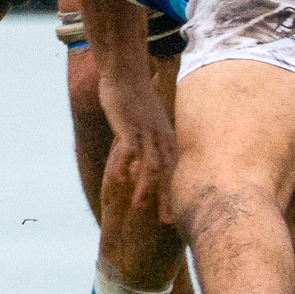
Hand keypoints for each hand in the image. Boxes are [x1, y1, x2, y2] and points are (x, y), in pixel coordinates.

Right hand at [100, 78, 177, 215]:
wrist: (127, 71)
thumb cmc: (136, 97)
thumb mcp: (148, 122)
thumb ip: (148, 141)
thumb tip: (143, 162)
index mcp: (165, 138)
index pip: (173, 170)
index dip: (174, 193)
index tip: (174, 214)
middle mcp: (159, 137)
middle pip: (166, 172)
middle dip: (166, 197)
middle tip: (166, 222)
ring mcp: (145, 131)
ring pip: (149, 163)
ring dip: (144, 186)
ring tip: (139, 207)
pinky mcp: (129, 125)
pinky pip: (129, 148)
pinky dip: (125, 164)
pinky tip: (119, 179)